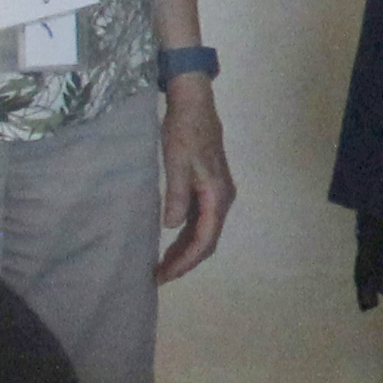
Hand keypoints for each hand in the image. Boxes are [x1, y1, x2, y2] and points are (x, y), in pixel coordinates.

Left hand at [153, 77, 234, 280]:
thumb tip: (171, 227)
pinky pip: (200, 220)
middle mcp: (222, 198)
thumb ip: (177, 196)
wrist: (194, 105)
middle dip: (186, 261)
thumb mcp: (177, 163)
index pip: (205, 239)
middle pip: (207, 240)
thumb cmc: (184, 132)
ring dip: (185, 250)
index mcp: (218, 195)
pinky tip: (170, 241)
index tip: (164, 275)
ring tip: (162, 264)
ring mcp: (217, 193)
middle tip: (159, 276)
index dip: (186, 261)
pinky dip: (186, 235)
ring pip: (204, 231)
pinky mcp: (208, 188)